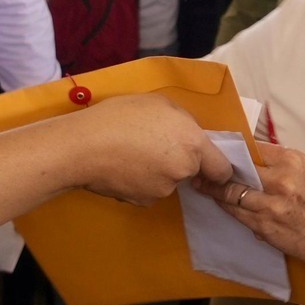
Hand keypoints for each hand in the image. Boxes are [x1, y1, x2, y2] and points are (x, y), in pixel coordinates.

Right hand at [65, 96, 231, 204]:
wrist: (82, 147)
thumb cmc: (119, 117)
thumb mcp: (158, 103)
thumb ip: (183, 121)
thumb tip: (189, 135)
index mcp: (193, 143)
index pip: (222, 169)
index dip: (214, 168)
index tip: (205, 165)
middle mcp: (184, 170)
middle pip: (191, 173)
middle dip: (177, 163)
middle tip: (151, 147)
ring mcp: (164, 189)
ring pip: (168, 182)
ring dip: (157, 173)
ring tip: (130, 155)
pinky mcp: (143, 201)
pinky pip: (148, 192)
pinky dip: (139, 183)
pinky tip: (121, 169)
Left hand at [192, 142, 304, 269]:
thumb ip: (278, 166)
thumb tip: (248, 157)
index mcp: (294, 161)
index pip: (254, 148)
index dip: (233, 149)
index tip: (217, 147)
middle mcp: (283, 179)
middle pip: (239, 168)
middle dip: (218, 167)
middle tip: (200, 165)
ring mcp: (272, 203)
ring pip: (231, 190)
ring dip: (212, 187)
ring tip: (200, 182)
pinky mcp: (263, 223)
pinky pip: (234, 210)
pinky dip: (222, 204)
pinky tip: (214, 199)